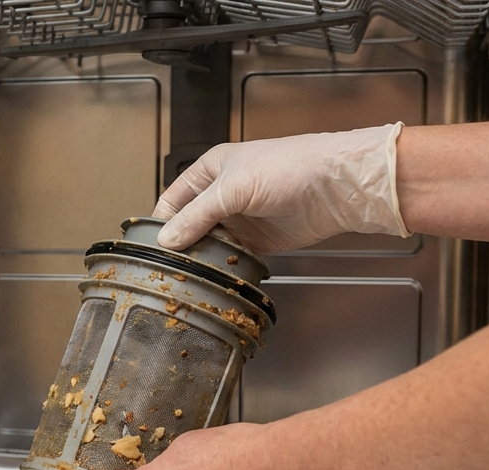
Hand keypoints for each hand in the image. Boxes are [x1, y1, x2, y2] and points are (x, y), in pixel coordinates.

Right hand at [153, 123, 410, 254]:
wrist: (337, 186)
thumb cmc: (289, 168)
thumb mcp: (233, 188)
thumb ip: (197, 216)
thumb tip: (166, 241)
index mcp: (209, 172)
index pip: (171, 201)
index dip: (160, 225)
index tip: (151, 252)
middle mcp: (221, 195)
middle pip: (188, 226)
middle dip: (180, 247)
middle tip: (168, 272)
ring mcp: (240, 220)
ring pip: (209, 244)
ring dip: (202, 259)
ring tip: (188, 280)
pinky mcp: (258, 241)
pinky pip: (232, 257)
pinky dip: (224, 267)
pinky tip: (215, 279)